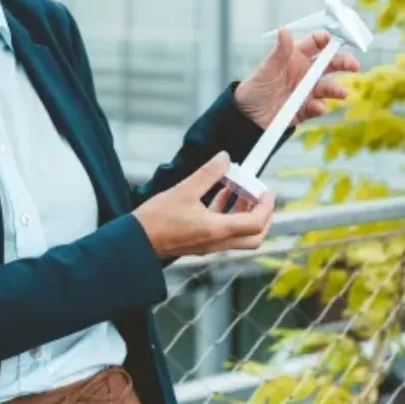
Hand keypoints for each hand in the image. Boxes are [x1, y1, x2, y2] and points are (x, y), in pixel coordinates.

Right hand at [134, 152, 274, 260]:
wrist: (137, 241)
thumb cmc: (157, 219)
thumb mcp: (183, 190)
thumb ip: (207, 174)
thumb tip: (225, 158)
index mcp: (217, 230)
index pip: (255, 222)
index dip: (266, 206)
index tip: (267, 190)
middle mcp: (217, 242)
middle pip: (254, 236)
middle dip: (263, 215)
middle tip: (260, 196)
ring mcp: (209, 245)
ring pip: (240, 235)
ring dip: (245, 214)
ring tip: (239, 189)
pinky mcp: (200, 243)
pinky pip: (224, 232)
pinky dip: (228, 215)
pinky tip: (220, 196)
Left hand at [234, 28, 359, 130]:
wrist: (246, 118)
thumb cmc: (253, 89)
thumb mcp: (266, 69)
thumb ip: (279, 52)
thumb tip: (283, 30)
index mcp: (294, 58)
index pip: (315, 44)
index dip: (327, 39)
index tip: (337, 38)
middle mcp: (304, 73)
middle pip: (329, 64)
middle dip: (343, 62)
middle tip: (354, 65)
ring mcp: (306, 91)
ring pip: (328, 87)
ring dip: (336, 89)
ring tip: (342, 93)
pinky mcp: (305, 110)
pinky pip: (318, 107)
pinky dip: (320, 107)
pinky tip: (317, 107)